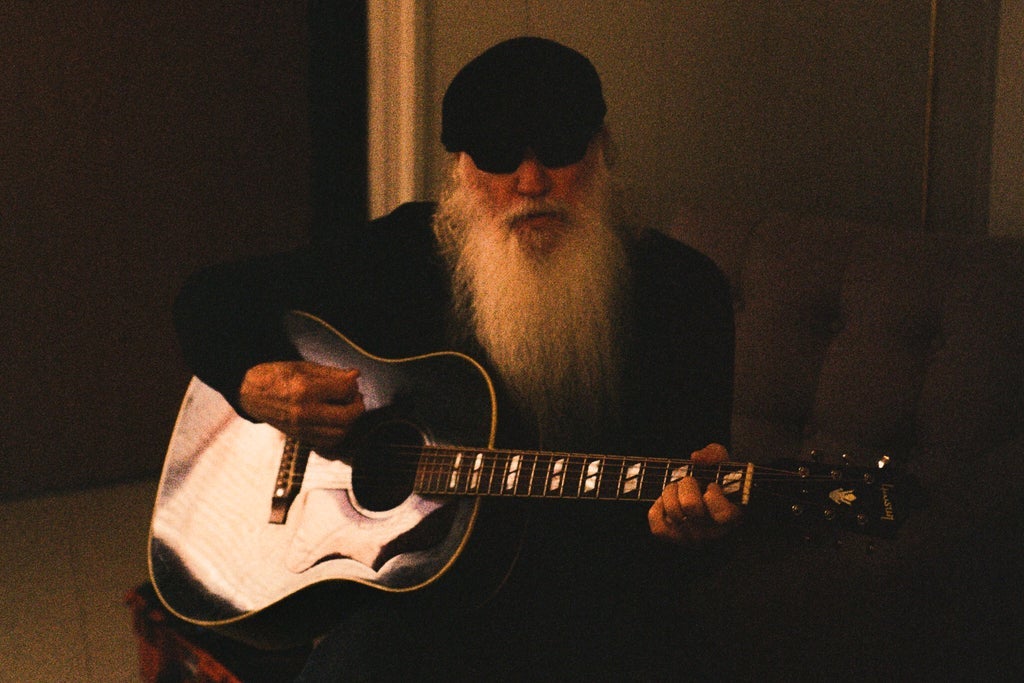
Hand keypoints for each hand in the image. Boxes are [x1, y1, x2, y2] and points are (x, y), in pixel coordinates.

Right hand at [238, 361, 364, 449]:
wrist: (250, 393)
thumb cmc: (276, 376)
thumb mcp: (303, 367)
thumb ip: (331, 373)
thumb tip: (355, 375)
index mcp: (305, 390)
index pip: (344, 390)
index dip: (352, 384)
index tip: (350, 380)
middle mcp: (304, 412)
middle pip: (347, 416)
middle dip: (358, 405)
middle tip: (354, 397)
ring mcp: (302, 428)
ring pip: (340, 433)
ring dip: (349, 421)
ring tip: (345, 408)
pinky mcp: (299, 437)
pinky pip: (328, 442)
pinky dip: (338, 433)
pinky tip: (335, 421)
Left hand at [648, 443, 740, 545]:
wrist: (702, 495)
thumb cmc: (714, 479)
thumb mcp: (720, 461)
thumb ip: (713, 454)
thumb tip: (696, 458)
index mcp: (731, 516)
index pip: (722, 513)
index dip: (713, 494)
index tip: (713, 486)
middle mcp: (712, 532)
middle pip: (691, 505)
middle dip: (687, 485)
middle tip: (692, 483)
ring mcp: (692, 538)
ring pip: (673, 511)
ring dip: (671, 493)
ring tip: (678, 490)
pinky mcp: (672, 538)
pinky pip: (657, 524)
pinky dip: (657, 508)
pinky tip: (665, 501)